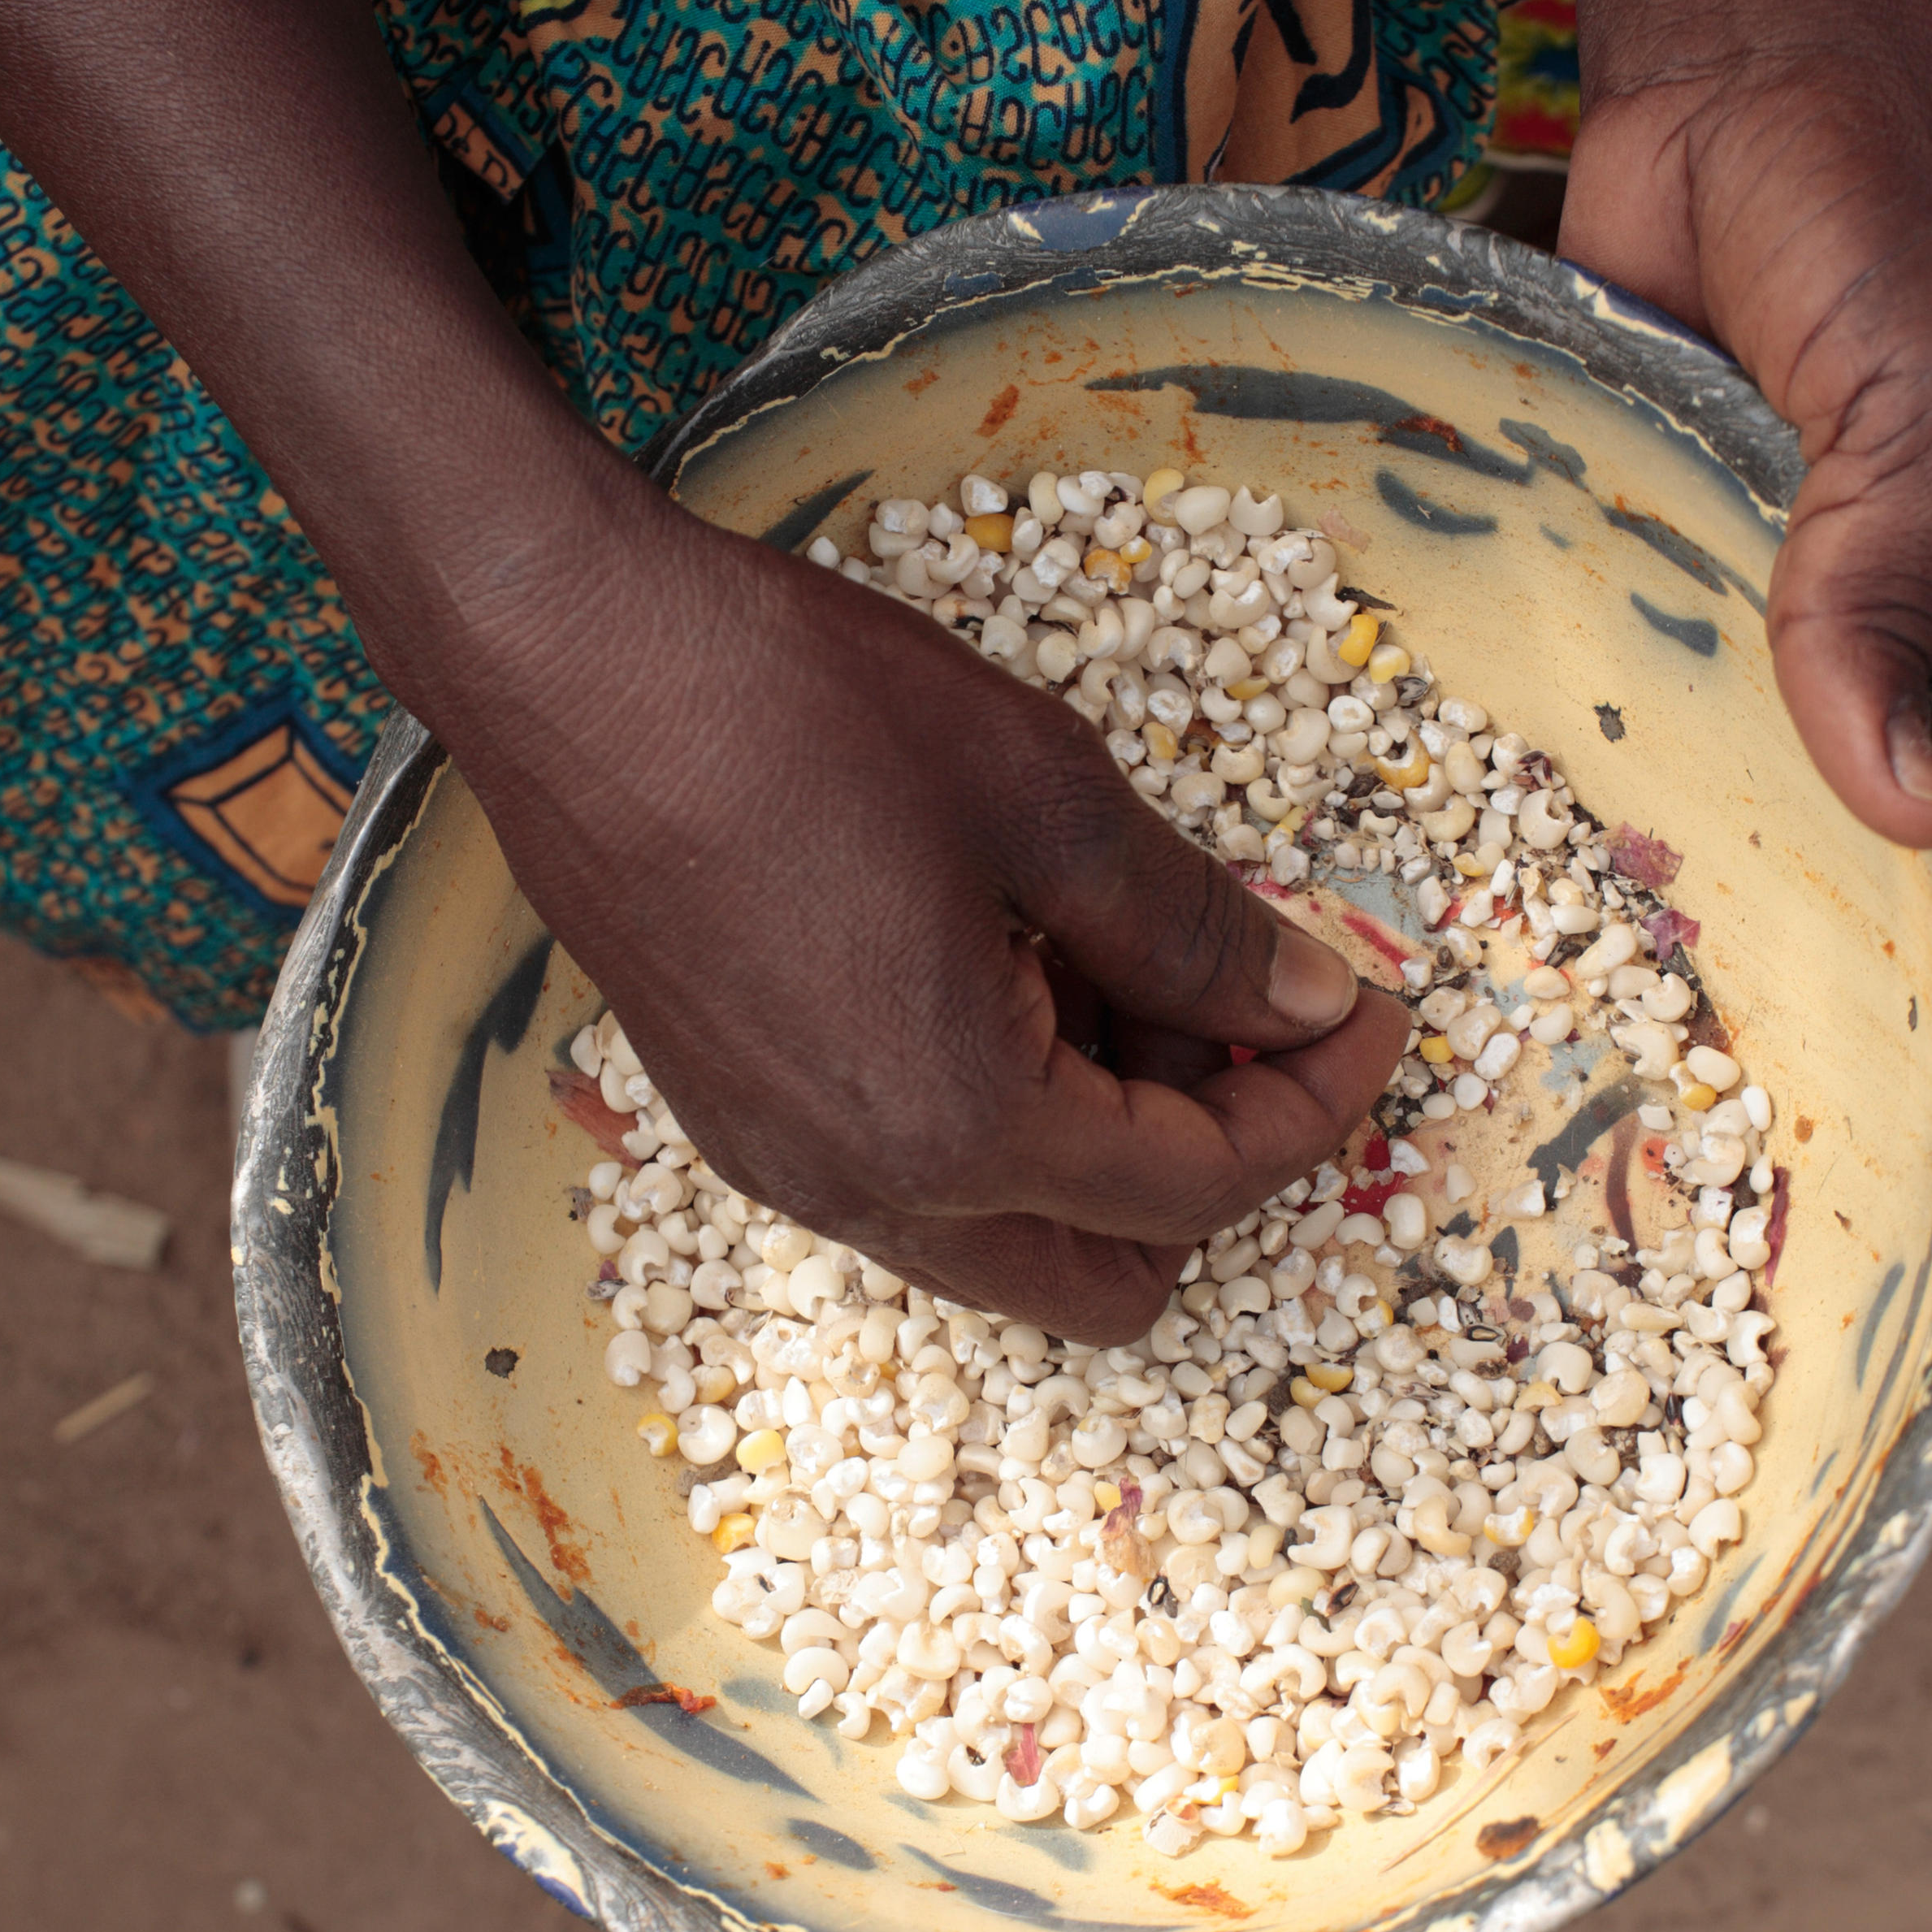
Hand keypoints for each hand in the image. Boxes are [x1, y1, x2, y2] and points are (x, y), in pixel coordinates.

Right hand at [0, 0, 1404, 1341]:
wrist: (561, 657)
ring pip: (1008, 1241)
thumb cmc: (796, 708)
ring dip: (1103, 1141)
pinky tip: (1014, 964)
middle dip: (1211, 1158)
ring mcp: (786, 1168)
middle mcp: (866, 1192)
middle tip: (1252, 1007)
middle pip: (1111, 1274)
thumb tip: (1314, 1002)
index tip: (1370, 1009)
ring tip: (1126, 960)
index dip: (1315, 1103)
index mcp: (959, 1128)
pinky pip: (914, 1182)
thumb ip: (1200, 928)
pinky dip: (1003, 1117)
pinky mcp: (737, 1117)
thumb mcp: (1046, 797)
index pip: (1199, 1183)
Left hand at [1561, 0, 1931, 1101]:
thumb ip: (1890, 594)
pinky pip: (1648, 718)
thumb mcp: (1930, 408)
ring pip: (1765, 806)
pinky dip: (1615, 800)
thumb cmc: (1883, 225)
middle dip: (1856, 993)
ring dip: (1720, 913)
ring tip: (1650, 1064)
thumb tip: (1902, 809)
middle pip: (1900, 861)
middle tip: (1781, 1145)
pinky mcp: (1668, 586)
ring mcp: (1786, 624)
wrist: (1734, 93)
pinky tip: (1549, 893)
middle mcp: (1921, 646)